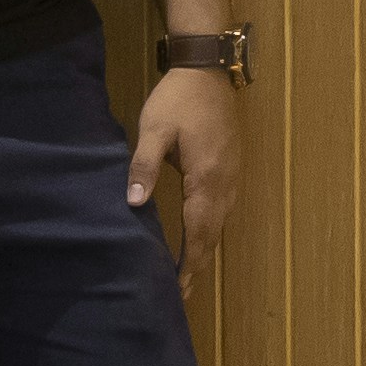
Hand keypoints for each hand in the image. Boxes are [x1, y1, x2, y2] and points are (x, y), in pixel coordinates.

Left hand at [130, 61, 241, 285]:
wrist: (207, 70)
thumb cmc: (177, 100)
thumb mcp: (154, 130)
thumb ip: (143, 167)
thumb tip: (133, 205)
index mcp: (206, 178)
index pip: (198, 232)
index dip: (189, 263)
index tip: (179, 289)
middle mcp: (225, 184)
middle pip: (213, 234)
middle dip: (198, 265)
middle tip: (183, 294)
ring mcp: (232, 176)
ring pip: (221, 223)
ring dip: (206, 249)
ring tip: (190, 273)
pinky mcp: (232, 168)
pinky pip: (224, 209)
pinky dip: (212, 230)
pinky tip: (202, 236)